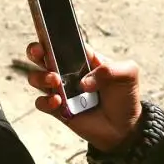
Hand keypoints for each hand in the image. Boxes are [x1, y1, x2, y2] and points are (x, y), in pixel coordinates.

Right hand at [24, 41, 141, 153]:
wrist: (125, 127)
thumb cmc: (125, 96)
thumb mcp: (128, 74)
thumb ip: (111, 69)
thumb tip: (85, 81)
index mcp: (82, 58)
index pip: (63, 42)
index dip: (52, 37)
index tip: (47, 36)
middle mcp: (68, 72)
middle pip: (42, 55)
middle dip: (35, 51)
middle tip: (40, 53)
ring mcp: (61, 91)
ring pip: (36, 78)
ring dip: (40, 77)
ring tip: (55, 81)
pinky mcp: (58, 110)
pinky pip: (41, 103)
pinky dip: (45, 101)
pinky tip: (58, 102)